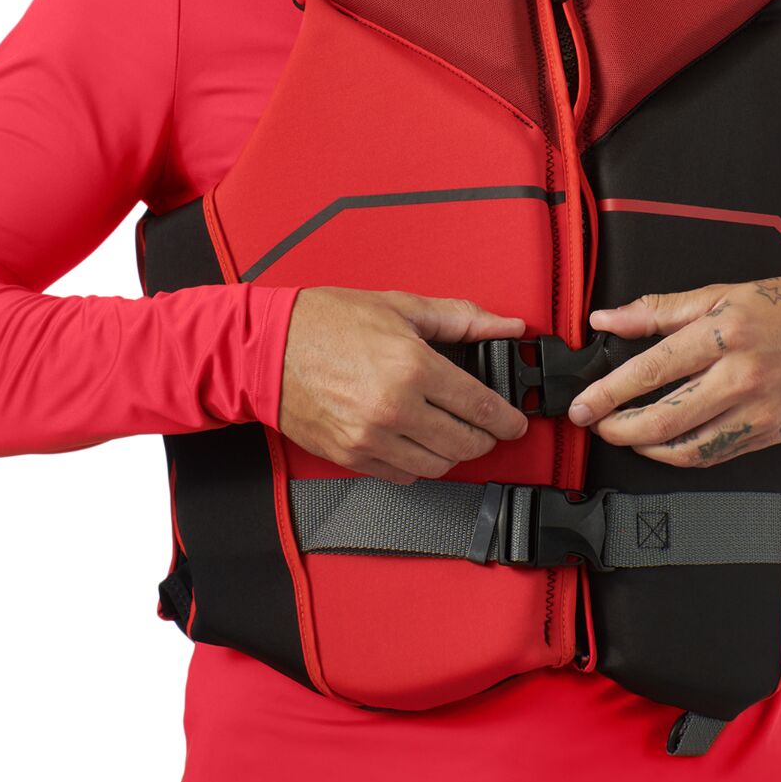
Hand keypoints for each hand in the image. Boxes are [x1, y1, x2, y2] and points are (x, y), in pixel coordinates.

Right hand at [277, 286, 530, 485]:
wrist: (266, 348)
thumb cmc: (326, 322)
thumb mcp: (401, 306)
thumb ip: (462, 319)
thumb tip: (507, 325)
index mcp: (412, 367)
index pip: (479, 407)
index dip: (506, 420)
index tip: (515, 422)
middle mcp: (394, 409)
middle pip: (464, 444)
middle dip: (485, 438)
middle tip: (488, 427)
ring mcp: (371, 438)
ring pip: (437, 466)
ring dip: (454, 453)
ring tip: (453, 433)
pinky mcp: (351, 456)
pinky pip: (403, 475)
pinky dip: (420, 464)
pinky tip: (419, 442)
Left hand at [565, 278, 780, 466]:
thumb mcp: (719, 294)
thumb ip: (658, 310)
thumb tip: (607, 320)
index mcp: (724, 334)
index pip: (652, 369)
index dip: (609, 392)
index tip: (583, 402)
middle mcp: (739, 377)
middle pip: (663, 419)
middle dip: (618, 428)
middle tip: (593, 424)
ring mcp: (755, 412)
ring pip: (686, 448)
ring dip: (644, 447)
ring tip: (622, 434)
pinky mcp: (764, 435)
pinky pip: (711, 454)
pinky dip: (678, 454)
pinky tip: (659, 443)